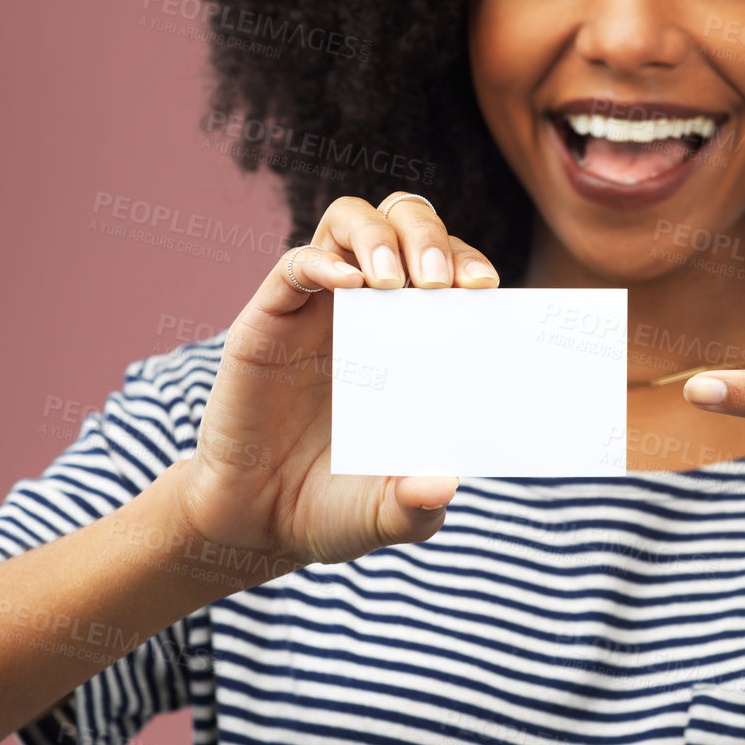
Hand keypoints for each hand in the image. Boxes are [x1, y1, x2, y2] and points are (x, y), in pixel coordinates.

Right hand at [172, 193, 500, 572]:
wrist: (257, 523)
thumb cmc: (335, 506)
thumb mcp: (388, 515)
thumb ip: (418, 505)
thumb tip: (443, 485)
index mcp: (415, 340)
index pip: (452, 270)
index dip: (471, 265)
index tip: (487, 290)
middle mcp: (370, 310)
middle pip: (407, 224)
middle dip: (432, 238)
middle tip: (442, 283)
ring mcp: (319, 308)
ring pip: (353, 222)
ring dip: (381, 235)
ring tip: (395, 280)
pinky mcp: (269, 317)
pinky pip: (296, 263)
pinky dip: (323, 261)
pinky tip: (347, 283)